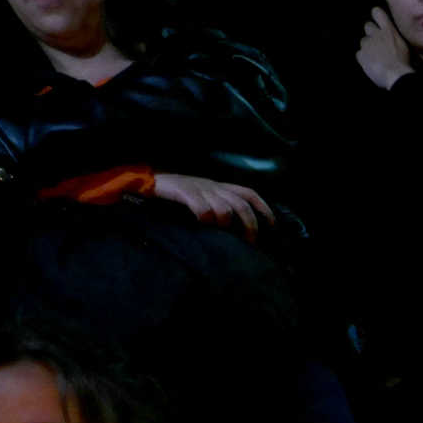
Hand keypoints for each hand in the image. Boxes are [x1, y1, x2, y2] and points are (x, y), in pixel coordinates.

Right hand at [152, 173, 274, 235]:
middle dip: (250, 225)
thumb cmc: (178, 194)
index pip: (248, 193)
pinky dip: (206, 218)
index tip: (272, 225)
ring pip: (224, 208)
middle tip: (250, 241)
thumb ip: (218, 207)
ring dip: (226, 224)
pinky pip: (202, 208)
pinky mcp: (184, 192)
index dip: (263, 208)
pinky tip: (201, 224)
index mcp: (219, 186)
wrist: (150, 181)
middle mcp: (213, 186)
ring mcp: (199, 188)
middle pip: (241, 205)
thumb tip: (236, 230)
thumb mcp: (203, 196)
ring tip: (220, 231)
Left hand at [357, 7, 413, 85]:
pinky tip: (371, 64)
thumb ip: (395, 37)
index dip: (376, 15)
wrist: (396, 75)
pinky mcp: (361, 55)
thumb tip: (392, 36)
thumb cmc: (404, 62)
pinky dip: (364, 58)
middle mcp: (376, 34)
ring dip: (368, 47)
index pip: (377, 12)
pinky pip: (359, 54)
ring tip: (376, 57)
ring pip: (363, 41)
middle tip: (378, 42)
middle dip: (371, 32)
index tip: (379, 20)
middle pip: (368, 25)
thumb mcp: (404, 45)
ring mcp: (367, 44)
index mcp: (388, 30)